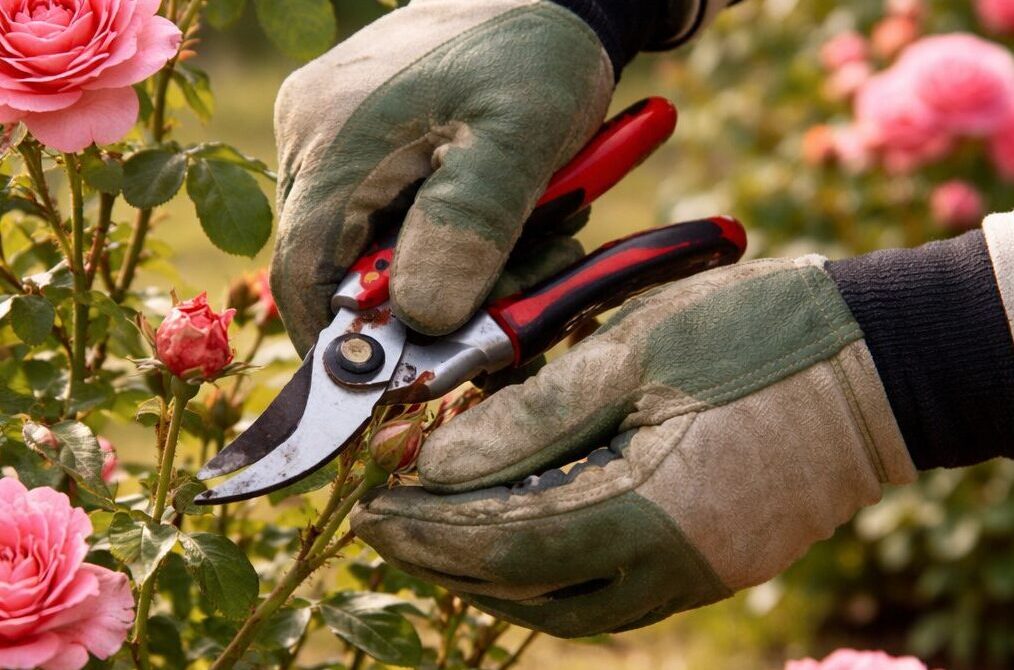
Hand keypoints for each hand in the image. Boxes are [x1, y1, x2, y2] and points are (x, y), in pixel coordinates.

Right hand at [271, 0, 613, 354]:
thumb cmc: (535, 54)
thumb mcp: (521, 136)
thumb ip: (469, 225)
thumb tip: (421, 319)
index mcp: (336, 144)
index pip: (303, 277)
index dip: (349, 344)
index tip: (410, 379)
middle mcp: (313, 141)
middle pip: (341, 270)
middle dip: (426, 302)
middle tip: (512, 292)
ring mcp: (331, 138)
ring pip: (370, 248)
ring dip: (449, 267)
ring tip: (531, 236)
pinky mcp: (360, 139)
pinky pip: (387, 215)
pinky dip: (445, 236)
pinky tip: (506, 215)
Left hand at [352, 256, 916, 636]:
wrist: (879, 361)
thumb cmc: (761, 334)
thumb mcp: (635, 350)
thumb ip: (533, 412)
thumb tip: (438, 460)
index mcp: (648, 513)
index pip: (500, 543)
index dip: (424, 528)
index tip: (369, 507)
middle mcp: (669, 568)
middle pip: (524, 588)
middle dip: (444, 556)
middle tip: (389, 520)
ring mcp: (694, 574)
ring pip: (561, 602)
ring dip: (490, 568)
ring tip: (437, 529)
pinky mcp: (708, 562)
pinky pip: (606, 589)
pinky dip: (545, 566)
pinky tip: (519, 529)